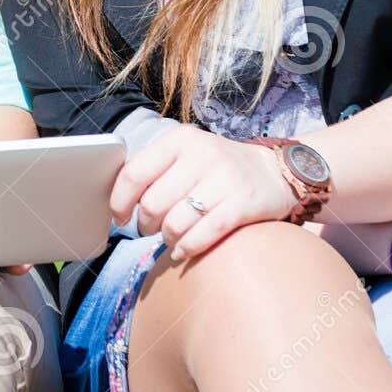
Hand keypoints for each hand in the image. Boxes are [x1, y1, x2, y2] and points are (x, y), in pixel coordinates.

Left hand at [110, 127, 296, 261]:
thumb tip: (115, 197)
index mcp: (179, 140)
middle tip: (152, 229)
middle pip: (152, 204)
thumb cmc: (217, 168)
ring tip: (170, 238)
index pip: (133, 173)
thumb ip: (154, 168)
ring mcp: (224, 180)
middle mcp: (201, 155)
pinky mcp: (242, 204)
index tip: (119, 217)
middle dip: (146, 224)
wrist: (276, 171)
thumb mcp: (186, 154)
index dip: (119, 201)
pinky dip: (186, 248)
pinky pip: (202, 235)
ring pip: (175, 223)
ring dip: (167, 238)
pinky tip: (182, 250)